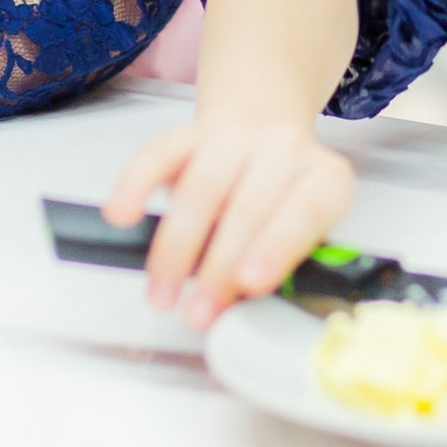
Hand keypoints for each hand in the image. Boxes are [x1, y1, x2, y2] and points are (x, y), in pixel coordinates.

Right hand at [106, 108, 352, 329]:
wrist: (267, 134)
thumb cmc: (285, 203)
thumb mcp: (303, 236)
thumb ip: (282, 266)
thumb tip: (242, 308)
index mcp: (324, 178)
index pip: (306, 210)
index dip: (277, 247)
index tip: (249, 284)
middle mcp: (283, 150)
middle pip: (249, 206)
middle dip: (218, 267)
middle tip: (198, 313)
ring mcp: (235, 137)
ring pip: (202, 186)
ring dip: (176, 246)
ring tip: (163, 293)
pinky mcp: (190, 133)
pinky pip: (158, 153)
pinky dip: (136, 184)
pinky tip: (121, 215)